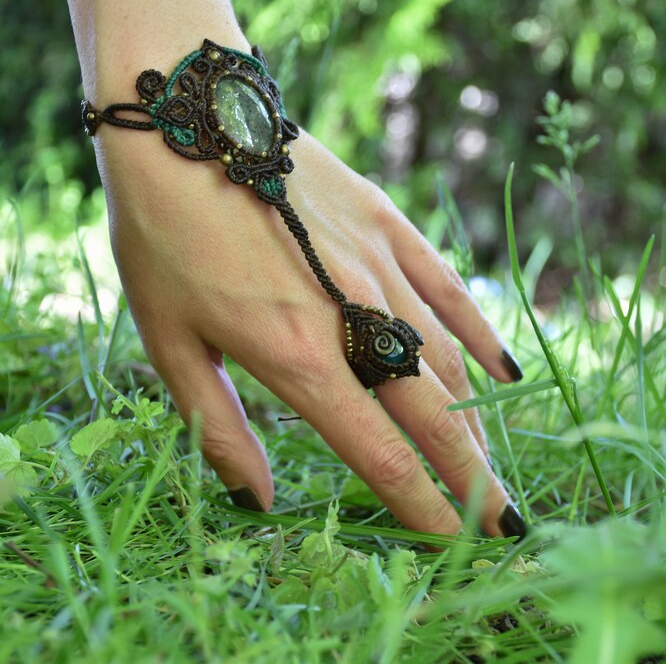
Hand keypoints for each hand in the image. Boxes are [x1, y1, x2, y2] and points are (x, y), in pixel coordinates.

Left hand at [94, 124, 526, 538]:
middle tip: (503, 522)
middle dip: (470, 478)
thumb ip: (219, 428)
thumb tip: (257, 499)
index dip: (420, 507)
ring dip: (475, 420)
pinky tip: (503, 371)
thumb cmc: (162, 237)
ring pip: (447, 360)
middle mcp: (351, 317)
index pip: (379, 453)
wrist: (181, 125)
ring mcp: (377, 264)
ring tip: (492, 463)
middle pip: (431, 416)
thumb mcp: (168, 342)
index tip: (452, 542)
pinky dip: (479, 333)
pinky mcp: (386, 221)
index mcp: (295, 358)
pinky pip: (448, 287)